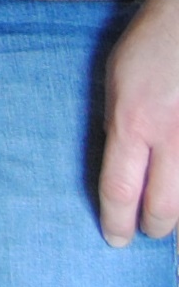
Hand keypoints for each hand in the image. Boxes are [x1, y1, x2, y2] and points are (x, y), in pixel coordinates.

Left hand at [99, 0, 178, 246]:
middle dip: (154, 227)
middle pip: (164, 207)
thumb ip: (119, 128)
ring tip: (168, 217)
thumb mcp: (116, 84)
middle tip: (147, 231)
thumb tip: (122, 167)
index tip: (115, 239)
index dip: (117, 221)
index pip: (120, 189)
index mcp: (133, 122)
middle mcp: (171, 136)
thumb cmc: (148, 47)